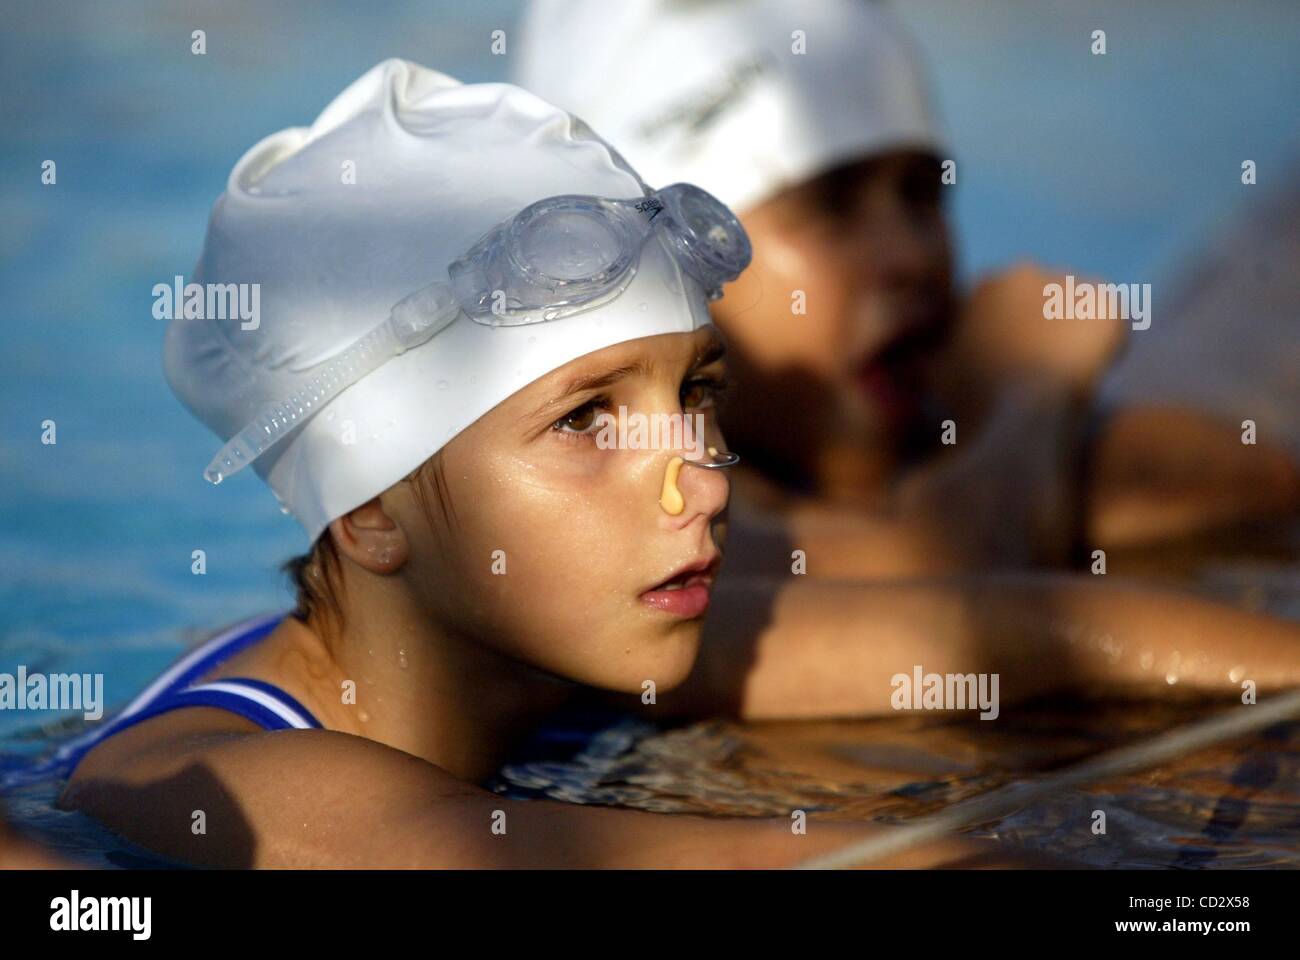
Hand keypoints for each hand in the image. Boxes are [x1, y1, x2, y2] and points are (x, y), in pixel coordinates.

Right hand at [940, 261, 1127, 398]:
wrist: (1023, 414)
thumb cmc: (974, 399)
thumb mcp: (932, 376)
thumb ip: (926, 355)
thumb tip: (916, 354)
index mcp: (983, 285)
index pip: (1002, 306)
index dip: (1007, 335)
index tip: (1010, 365)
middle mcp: (1024, 271)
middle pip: (1039, 301)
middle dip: (1041, 326)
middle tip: (1039, 370)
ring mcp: (1068, 283)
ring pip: (1074, 309)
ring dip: (1073, 332)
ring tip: (1067, 373)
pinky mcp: (1107, 305)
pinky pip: (1110, 323)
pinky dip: (1107, 342)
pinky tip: (1095, 370)